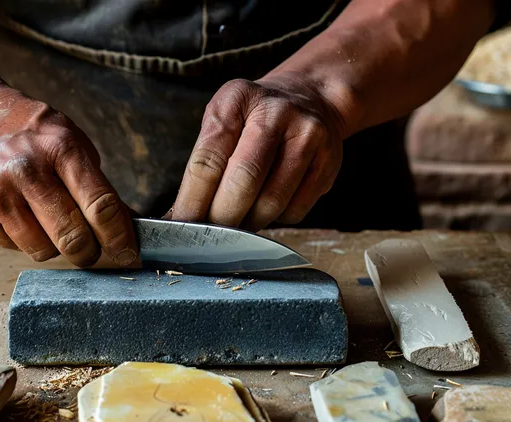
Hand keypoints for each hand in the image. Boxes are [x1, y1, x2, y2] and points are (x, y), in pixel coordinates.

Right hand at [0, 87, 136, 266]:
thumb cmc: (30, 133)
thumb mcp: (71, 142)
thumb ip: (96, 184)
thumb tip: (125, 227)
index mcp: (61, 148)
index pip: (100, 206)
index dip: (119, 237)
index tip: (128, 253)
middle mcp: (28, 170)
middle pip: (74, 236)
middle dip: (89, 253)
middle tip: (91, 251)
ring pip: (44, 250)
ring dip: (56, 248)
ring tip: (52, 227)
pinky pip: (15, 247)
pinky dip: (26, 242)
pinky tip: (23, 218)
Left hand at [168, 77, 345, 230]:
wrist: (310, 97)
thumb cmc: (254, 118)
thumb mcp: (223, 119)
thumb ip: (204, 162)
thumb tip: (181, 217)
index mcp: (237, 99)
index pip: (208, 161)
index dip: (192, 201)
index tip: (182, 226)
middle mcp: (276, 113)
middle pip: (243, 183)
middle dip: (221, 218)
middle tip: (209, 234)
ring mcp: (307, 135)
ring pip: (271, 202)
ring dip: (249, 223)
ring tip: (238, 220)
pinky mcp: (329, 161)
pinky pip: (295, 210)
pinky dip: (276, 219)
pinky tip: (269, 205)